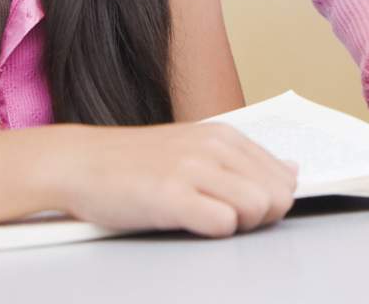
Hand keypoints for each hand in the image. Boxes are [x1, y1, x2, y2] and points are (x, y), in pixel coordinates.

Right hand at [48, 122, 297, 237]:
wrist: (76, 163)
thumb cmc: (134, 164)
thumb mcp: (195, 149)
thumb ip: (243, 161)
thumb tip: (292, 171)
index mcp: (224, 136)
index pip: (284, 176)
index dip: (271, 201)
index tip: (243, 209)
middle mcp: (214, 147)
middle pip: (279, 194)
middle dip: (262, 217)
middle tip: (225, 220)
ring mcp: (193, 169)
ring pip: (259, 207)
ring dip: (241, 226)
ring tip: (206, 222)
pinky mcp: (170, 195)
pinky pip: (223, 223)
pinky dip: (214, 232)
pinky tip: (189, 225)